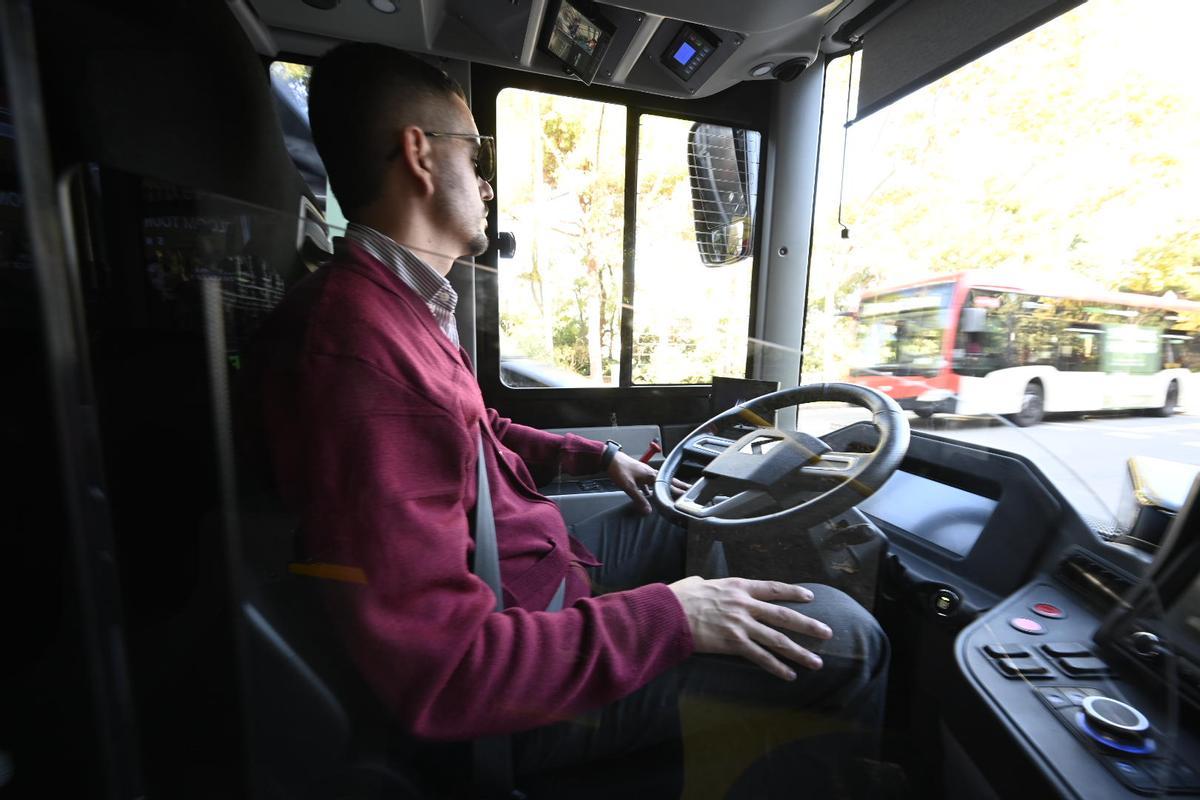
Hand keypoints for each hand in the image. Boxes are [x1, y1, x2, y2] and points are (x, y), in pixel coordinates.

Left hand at [606, 451, 687, 514]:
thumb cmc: (620, 469)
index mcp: (651, 475)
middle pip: (667, 480)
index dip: (678, 490)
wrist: (610, 459)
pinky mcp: (638, 473)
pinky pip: (649, 482)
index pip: (668, 484)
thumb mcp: (629, 487)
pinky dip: (652, 488)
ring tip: (672, 492)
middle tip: (687, 489)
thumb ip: (639, 499)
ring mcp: (645, 472)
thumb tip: (648, 511)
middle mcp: (650, 472)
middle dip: (677, 485)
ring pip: (659, 481)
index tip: (687, 494)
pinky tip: (649, 493)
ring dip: (666, 486)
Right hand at [668, 576, 831, 679]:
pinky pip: (760, 657)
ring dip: (799, 652)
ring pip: (778, 639)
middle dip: (808, 625)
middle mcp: (745, 605)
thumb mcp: (697, 583)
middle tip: (827, 633)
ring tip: (817, 662)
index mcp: (738, 587)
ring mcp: (741, 625)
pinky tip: (789, 675)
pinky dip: (776, 667)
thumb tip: (702, 583)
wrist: (669, 613)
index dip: (793, 592)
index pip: (773, 589)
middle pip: (784, 616)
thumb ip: (708, 584)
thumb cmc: (679, 597)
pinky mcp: (734, 643)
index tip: (810, 596)